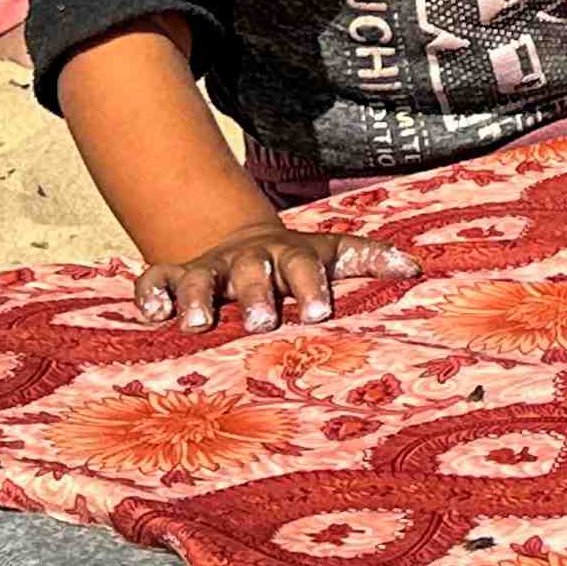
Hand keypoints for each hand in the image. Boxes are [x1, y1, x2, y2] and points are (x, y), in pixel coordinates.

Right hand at [134, 214, 412, 332]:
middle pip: (252, 273)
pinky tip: (152, 315)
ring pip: (200, 276)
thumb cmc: (298, 264)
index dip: (312, 285)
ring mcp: (210, 267)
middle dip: (255, 296)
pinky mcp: (175, 276)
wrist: (243, 241)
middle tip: (260, 323)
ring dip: (198, 297)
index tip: (318, 313)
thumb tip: (415, 268)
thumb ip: (370, 260)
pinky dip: (151, 294)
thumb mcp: (332, 256)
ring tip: (197, 325)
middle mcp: (250, 260)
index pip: (305, 265)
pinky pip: (155, 280)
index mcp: (291, 256)